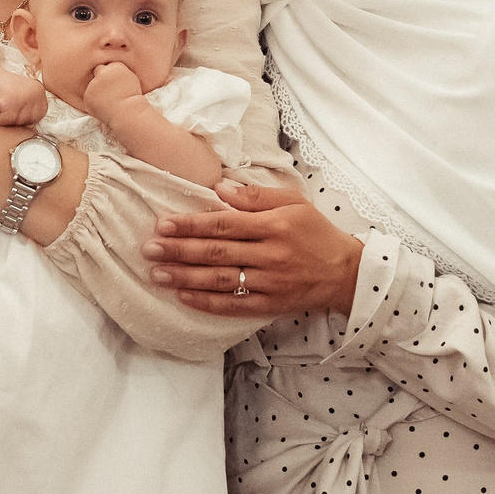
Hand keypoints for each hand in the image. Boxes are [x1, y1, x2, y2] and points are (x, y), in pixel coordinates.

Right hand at [0, 71, 48, 128]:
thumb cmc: (6, 91)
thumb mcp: (25, 95)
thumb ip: (33, 108)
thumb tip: (33, 126)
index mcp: (40, 91)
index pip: (38, 116)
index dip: (25, 114)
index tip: (17, 103)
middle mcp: (34, 93)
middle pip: (28, 121)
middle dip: (16, 116)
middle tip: (9, 102)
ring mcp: (23, 97)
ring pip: (16, 122)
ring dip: (7, 116)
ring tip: (4, 102)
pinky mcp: (9, 103)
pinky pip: (5, 120)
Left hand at [82, 62, 142, 120]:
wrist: (128, 114)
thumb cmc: (132, 96)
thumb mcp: (130, 76)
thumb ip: (118, 69)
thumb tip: (107, 62)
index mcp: (114, 66)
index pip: (107, 66)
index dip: (111, 74)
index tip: (116, 83)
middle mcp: (102, 74)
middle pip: (97, 72)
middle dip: (101, 79)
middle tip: (111, 91)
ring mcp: (93, 86)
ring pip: (92, 85)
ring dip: (97, 90)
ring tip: (109, 99)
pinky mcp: (87, 97)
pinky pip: (89, 96)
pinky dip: (93, 100)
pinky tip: (104, 105)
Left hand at [143, 180, 362, 317]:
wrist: (345, 272)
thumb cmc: (316, 232)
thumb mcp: (293, 202)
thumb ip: (257, 195)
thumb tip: (220, 188)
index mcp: (274, 225)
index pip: (224, 224)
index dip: (192, 225)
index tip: (164, 224)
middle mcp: (270, 254)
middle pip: (216, 252)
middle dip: (179, 250)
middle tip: (149, 248)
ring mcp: (269, 282)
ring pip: (220, 280)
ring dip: (184, 277)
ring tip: (156, 273)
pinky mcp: (270, 305)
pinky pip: (233, 305)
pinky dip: (206, 302)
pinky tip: (182, 296)